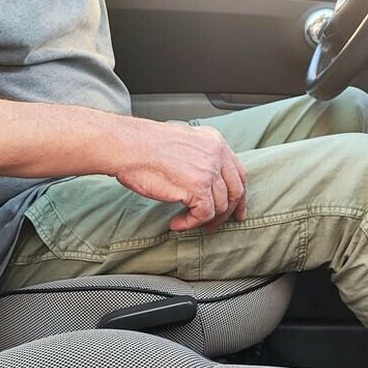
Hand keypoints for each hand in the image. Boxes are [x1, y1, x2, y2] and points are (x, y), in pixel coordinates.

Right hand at [114, 122, 247, 232]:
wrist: (129, 146)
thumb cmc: (144, 145)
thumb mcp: (182, 142)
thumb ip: (199, 156)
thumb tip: (204, 180)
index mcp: (214, 141)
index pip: (238, 172)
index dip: (239, 195)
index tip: (237, 210)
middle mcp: (216, 154)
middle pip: (235, 191)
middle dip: (229, 213)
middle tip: (215, 226)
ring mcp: (209, 171)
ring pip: (220, 206)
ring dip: (204, 221)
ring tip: (185, 223)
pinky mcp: (198, 188)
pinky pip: (204, 215)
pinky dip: (191, 224)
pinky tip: (177, 223)